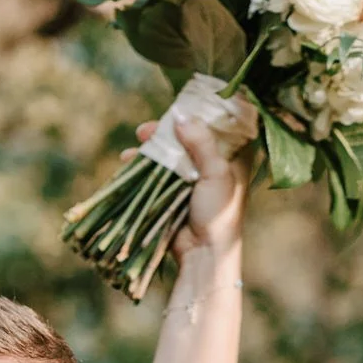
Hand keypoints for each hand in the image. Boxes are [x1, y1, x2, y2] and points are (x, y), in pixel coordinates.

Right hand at [129, 116, 248, 278]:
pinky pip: (158, 171)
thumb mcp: (215, 173)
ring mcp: (193, 178)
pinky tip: (129, 161)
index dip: (195, 113)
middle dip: (165, 131)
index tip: (176, 109)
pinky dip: (143, 164)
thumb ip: (201, 142)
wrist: (203, 253)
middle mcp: (214, 164)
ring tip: (135, 145)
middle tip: (146, 130)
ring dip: (151, 147)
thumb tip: (179, 117)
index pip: (216, 124)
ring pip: (170, 152)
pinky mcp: (175, 191)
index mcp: (233, 157)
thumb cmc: (219, 213)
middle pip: (188, 136)